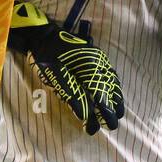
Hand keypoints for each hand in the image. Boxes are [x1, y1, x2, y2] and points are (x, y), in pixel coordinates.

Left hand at [8, 2, 124, 135]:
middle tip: (113, 125)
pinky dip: (113, 87)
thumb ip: (71, 96)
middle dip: (114, 108)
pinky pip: (110, 74)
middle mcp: (99, 62)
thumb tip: (85, 115)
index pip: (102, 95)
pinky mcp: (97, 57)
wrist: (44, 35)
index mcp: (90, 67)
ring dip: (116, 98)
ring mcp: (100, 59)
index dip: (107, 113)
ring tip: (117, 112)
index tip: (109, 126)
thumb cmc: (47, 57)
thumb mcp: (54, 77)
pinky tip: (113, 94)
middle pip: (111, 89)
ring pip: (113, 82)